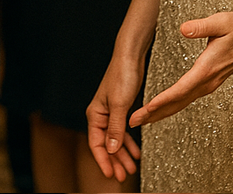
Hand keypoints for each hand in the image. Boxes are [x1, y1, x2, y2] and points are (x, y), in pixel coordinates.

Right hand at [87, 54, 143, 180]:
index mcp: (96, 114)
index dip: (102, 161)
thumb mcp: (119, 105)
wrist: (130, 56)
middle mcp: (101, 114)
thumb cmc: (122, 76)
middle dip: (114, 161)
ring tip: (131, 167)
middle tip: (123, 176)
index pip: (96, 143)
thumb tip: (110, 150)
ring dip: (122, 153)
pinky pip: (122, 131)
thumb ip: (115, 129)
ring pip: (114, 139)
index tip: (110, 175)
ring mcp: (111, 112)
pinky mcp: (121, 108)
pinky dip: (128, 142)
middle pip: (106, 144)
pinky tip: (136, 151)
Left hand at [129, 11, 232, 127]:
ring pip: (182, 103)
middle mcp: (207, 81)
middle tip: (132, 121)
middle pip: (178, 102)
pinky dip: (172, 105)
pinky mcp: (209, 82)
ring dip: (161, 112)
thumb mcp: (220, 22)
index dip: (163, 99)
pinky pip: (187, 98)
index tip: (147, 108)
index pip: (180, 88)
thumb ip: (201, 26)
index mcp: (207, 69)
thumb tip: (183, 28)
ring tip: (142, 119)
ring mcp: (209, 84)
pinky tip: (163, 107)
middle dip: (154, 113)